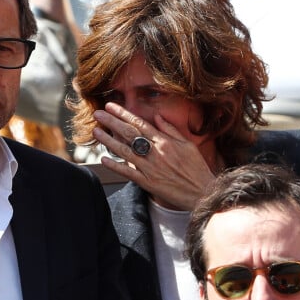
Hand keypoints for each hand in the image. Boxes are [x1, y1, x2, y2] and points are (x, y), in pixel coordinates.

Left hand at [93, 102, 216, 210]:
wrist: (203, 193)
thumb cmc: (196, 169)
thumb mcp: (188, 145)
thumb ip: (171, 130)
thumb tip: (157, 116)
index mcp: (165, 142)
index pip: (140, 124)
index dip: (123, 114)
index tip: (111, 106)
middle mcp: (156, 153)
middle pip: (129, 134)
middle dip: (112, 122)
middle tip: (97, 114)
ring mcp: (151, 168)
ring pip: (125, 152)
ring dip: (109, 141)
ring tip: (96, 132)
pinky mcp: (148, 183)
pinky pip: (129, 173)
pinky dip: (116, 166)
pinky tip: (104, 159)